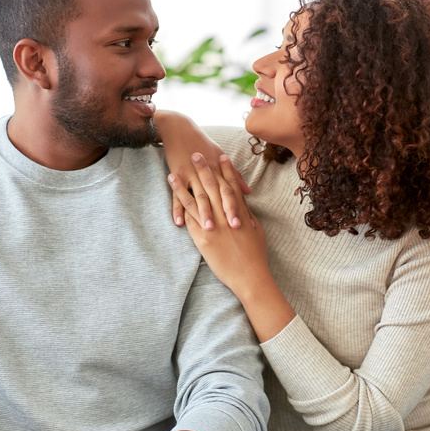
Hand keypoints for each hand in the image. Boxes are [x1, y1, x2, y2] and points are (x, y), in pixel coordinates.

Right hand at [155, 111, 249, 229]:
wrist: (179, 129)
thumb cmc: (201, 143)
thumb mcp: (219, 156)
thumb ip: (234, 176)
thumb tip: (248, 192)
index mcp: (219, 169)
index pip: (229, 190)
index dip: (236, 205)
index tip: (243, 221)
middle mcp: (206, 172)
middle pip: (216, 195)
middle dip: (223, 212)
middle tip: (231, 229)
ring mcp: (191, 174)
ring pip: (198, 196)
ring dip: (203, 213)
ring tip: (208, 229)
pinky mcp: (177, 175)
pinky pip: (176, 196)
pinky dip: (177, 209)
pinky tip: (179, 222)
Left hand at [172, 155, 269, 296]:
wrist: (250, 277)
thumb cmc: (256, 255)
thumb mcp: (256, 230)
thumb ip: (247, 213)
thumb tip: (241, 201)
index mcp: (239, 213)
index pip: (231, 186)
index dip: (226, 170)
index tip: (221, 156)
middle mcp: (225, 217)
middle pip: (212, 188)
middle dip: (203, 169)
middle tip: (195, 153)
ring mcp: (212, 227)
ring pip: (195, 200)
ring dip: (183, 185)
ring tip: (174, 172)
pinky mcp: (202, 239)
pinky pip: (189, 219)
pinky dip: (181, 206)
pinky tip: (173, 196)